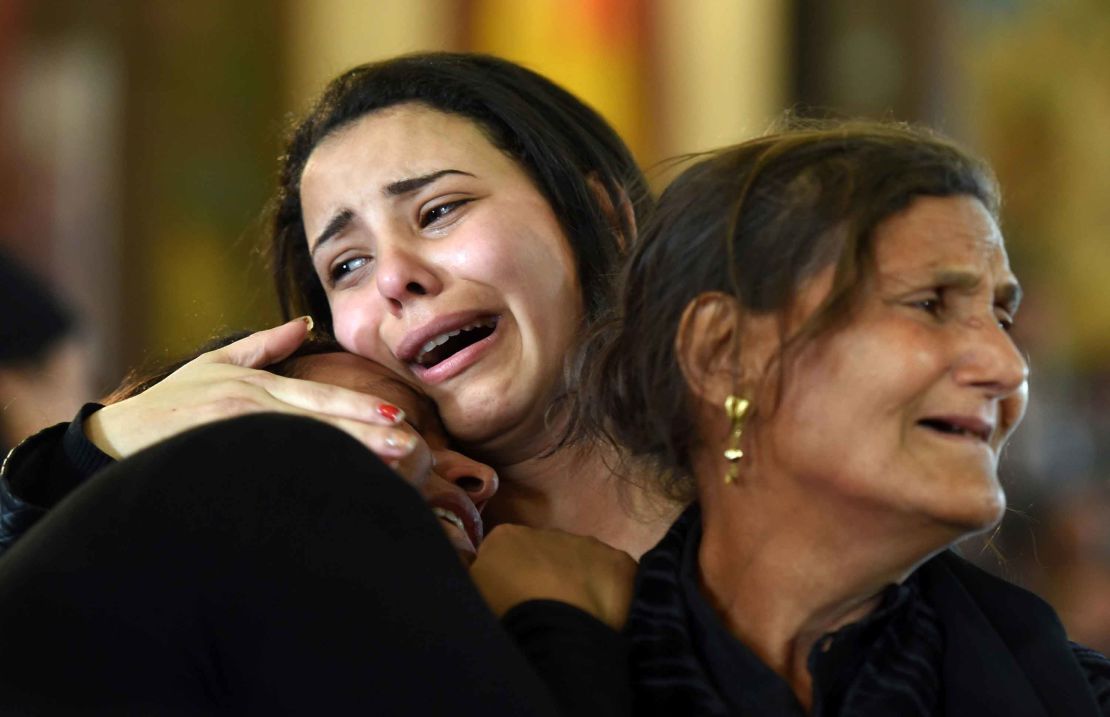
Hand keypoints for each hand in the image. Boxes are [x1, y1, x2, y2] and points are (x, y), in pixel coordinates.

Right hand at [84, 319, 430, 481]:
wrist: (115, 442)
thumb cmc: (172, 402)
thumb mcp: (216, 363)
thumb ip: (263, 346)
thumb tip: (303, 324)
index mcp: (256, 389)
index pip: (320, 400)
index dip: (361, 410)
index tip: (400, 419)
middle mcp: (251, 412)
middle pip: (320, 426)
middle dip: (368, 438)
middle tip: (410, 448)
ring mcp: (237, 441)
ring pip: (303, 451)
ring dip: (348, 462)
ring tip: (388, 472)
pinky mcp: (221, 466)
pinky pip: (273, 474)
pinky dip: (308, 483)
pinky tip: (337, 493)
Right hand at [469, 524, 637, 629]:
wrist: (558, 629)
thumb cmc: (505, 616)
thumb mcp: (469, 594)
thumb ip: (465, 572)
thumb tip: (462, 559)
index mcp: (506, 538)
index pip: (503, 554)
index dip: (508, 581)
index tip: (512, 605)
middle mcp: (548, 532)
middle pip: (544, 555)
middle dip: (545, 578)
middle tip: (544, 614)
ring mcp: (587, 544)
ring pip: (581, 562)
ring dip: (579, 583)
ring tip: (574, 618)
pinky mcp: (620, 562)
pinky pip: (614, 575)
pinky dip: (611, 592)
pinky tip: (604, 616)